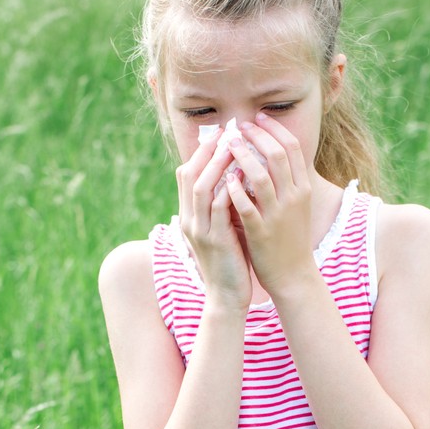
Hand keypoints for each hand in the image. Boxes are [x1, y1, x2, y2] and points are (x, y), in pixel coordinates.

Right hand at [176, 128, 252, 311]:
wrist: (226, 296)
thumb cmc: (229, 260)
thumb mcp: (221, 228)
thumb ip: (221, 205)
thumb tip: (233, 177)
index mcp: (189, 215)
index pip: (187, 175)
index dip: (201, 152)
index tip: (220, 134)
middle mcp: (189, 219)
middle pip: (190, 175)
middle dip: (207, 151)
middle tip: (226, 132)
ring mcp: (200, 230)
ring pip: (201, 188)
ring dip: (217, 165)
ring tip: (233, 146)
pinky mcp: (215, 240)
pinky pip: (218, 208)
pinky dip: (229, 189)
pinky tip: (242, 175)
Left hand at [225, 113, 317, 294]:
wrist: (294, 275)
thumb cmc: (290, 236)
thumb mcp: (296, 204)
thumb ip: (285, 179)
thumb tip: (268, 149)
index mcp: (303, 188)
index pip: (292, 148)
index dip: (274, 129)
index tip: (258, 117)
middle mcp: (294, 197)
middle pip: (278, 156)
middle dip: (258, 136)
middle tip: (239, 126)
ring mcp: (278, 215)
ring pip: (262, 177)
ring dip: (244, 157)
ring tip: (229, 144)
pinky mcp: (262, 232)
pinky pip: (247, 207)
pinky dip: (235, 190)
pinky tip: (224, 179)